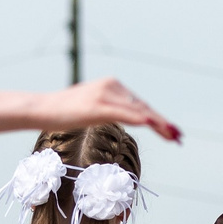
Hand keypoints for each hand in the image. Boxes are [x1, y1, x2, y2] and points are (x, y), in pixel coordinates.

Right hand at [50, 78, 180, 142]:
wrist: (42, 108)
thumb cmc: (64, 112)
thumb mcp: (92, 108)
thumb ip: (110, 109)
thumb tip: (125, 118)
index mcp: (112, 86)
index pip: (140, 105)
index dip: (158, 119)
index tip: (173, 132)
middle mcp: (112, 86)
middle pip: (143, 107)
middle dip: (163, 123)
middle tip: (180, 137)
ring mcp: (105, 95)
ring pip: (138, 111)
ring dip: (158, 123)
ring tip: (173, 135)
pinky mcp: (97, 106)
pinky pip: (123, 113)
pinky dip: (138, 119)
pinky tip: (150, 124)